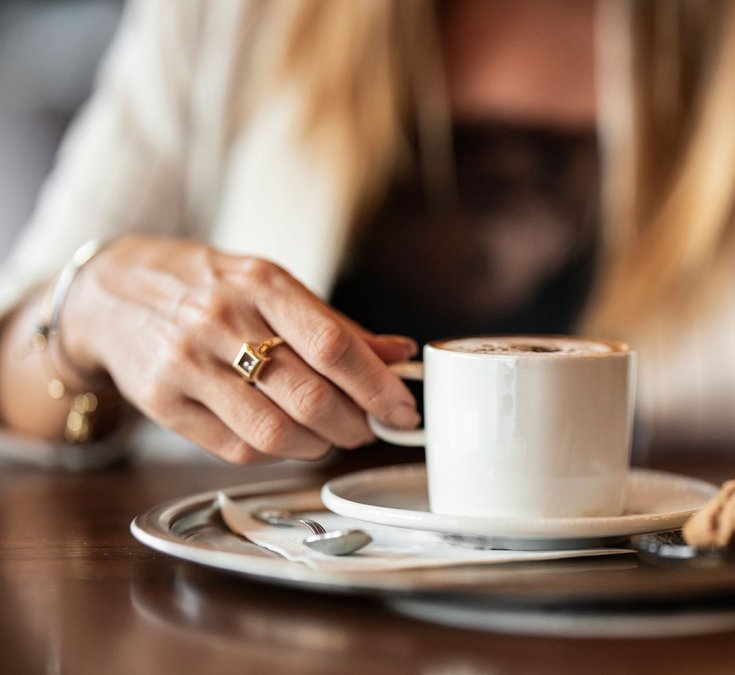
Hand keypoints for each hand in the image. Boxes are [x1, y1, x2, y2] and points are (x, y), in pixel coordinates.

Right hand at [58, 236, 418, 463]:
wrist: (114, 292)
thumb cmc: (210, 289)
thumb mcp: (273, 287)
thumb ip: (336, 325)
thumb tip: (400, 355)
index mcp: (262, 286)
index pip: (334, 345)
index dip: (378, 387)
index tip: (404, 410)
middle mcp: (222, 322)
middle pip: (310, 397)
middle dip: (356, 424)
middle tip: (371, 428)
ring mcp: (187, 365)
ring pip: (274, 433)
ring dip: (320, 445)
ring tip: (332, 436)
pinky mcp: (163, 403)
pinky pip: (236, 449)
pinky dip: (276, 453)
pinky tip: (288, 438)